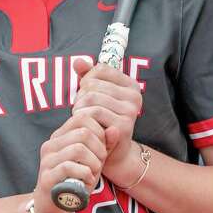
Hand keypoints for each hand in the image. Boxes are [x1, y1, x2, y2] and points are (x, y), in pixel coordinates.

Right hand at [31, 112, 107, 212]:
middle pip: (83, 133)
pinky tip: (87, 181)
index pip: (82, 118)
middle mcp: (51, 145)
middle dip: (99, 149)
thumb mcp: (93, 160)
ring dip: (93, 163)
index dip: (99, 132)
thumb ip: (105, 145)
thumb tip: (115, 129)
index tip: (102, 149)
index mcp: (60, 136)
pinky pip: (69, 167)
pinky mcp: (46, 177)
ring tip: (93, 172)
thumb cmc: (75, 180)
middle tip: (99, 163)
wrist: (53, 207)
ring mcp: (47, 160)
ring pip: (77, 149)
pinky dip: (85, 174)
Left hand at [70, 57, 142, 180]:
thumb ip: (88, 77)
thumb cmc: (102, 120)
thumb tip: (78, 61)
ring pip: (91, 99)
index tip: (86, 93)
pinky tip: (86, 125)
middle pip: (93, 84)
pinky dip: (84, 118)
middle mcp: (134, 96)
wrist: (113, 152)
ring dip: (79, 108)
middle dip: (80, 97)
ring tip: (82, 117)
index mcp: (131, 85)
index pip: (101, 69)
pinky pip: (94, 113)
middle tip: (81, 109)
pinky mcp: (123, 125)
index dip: (87, 80)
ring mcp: (130, 111)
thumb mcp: (96, 96)